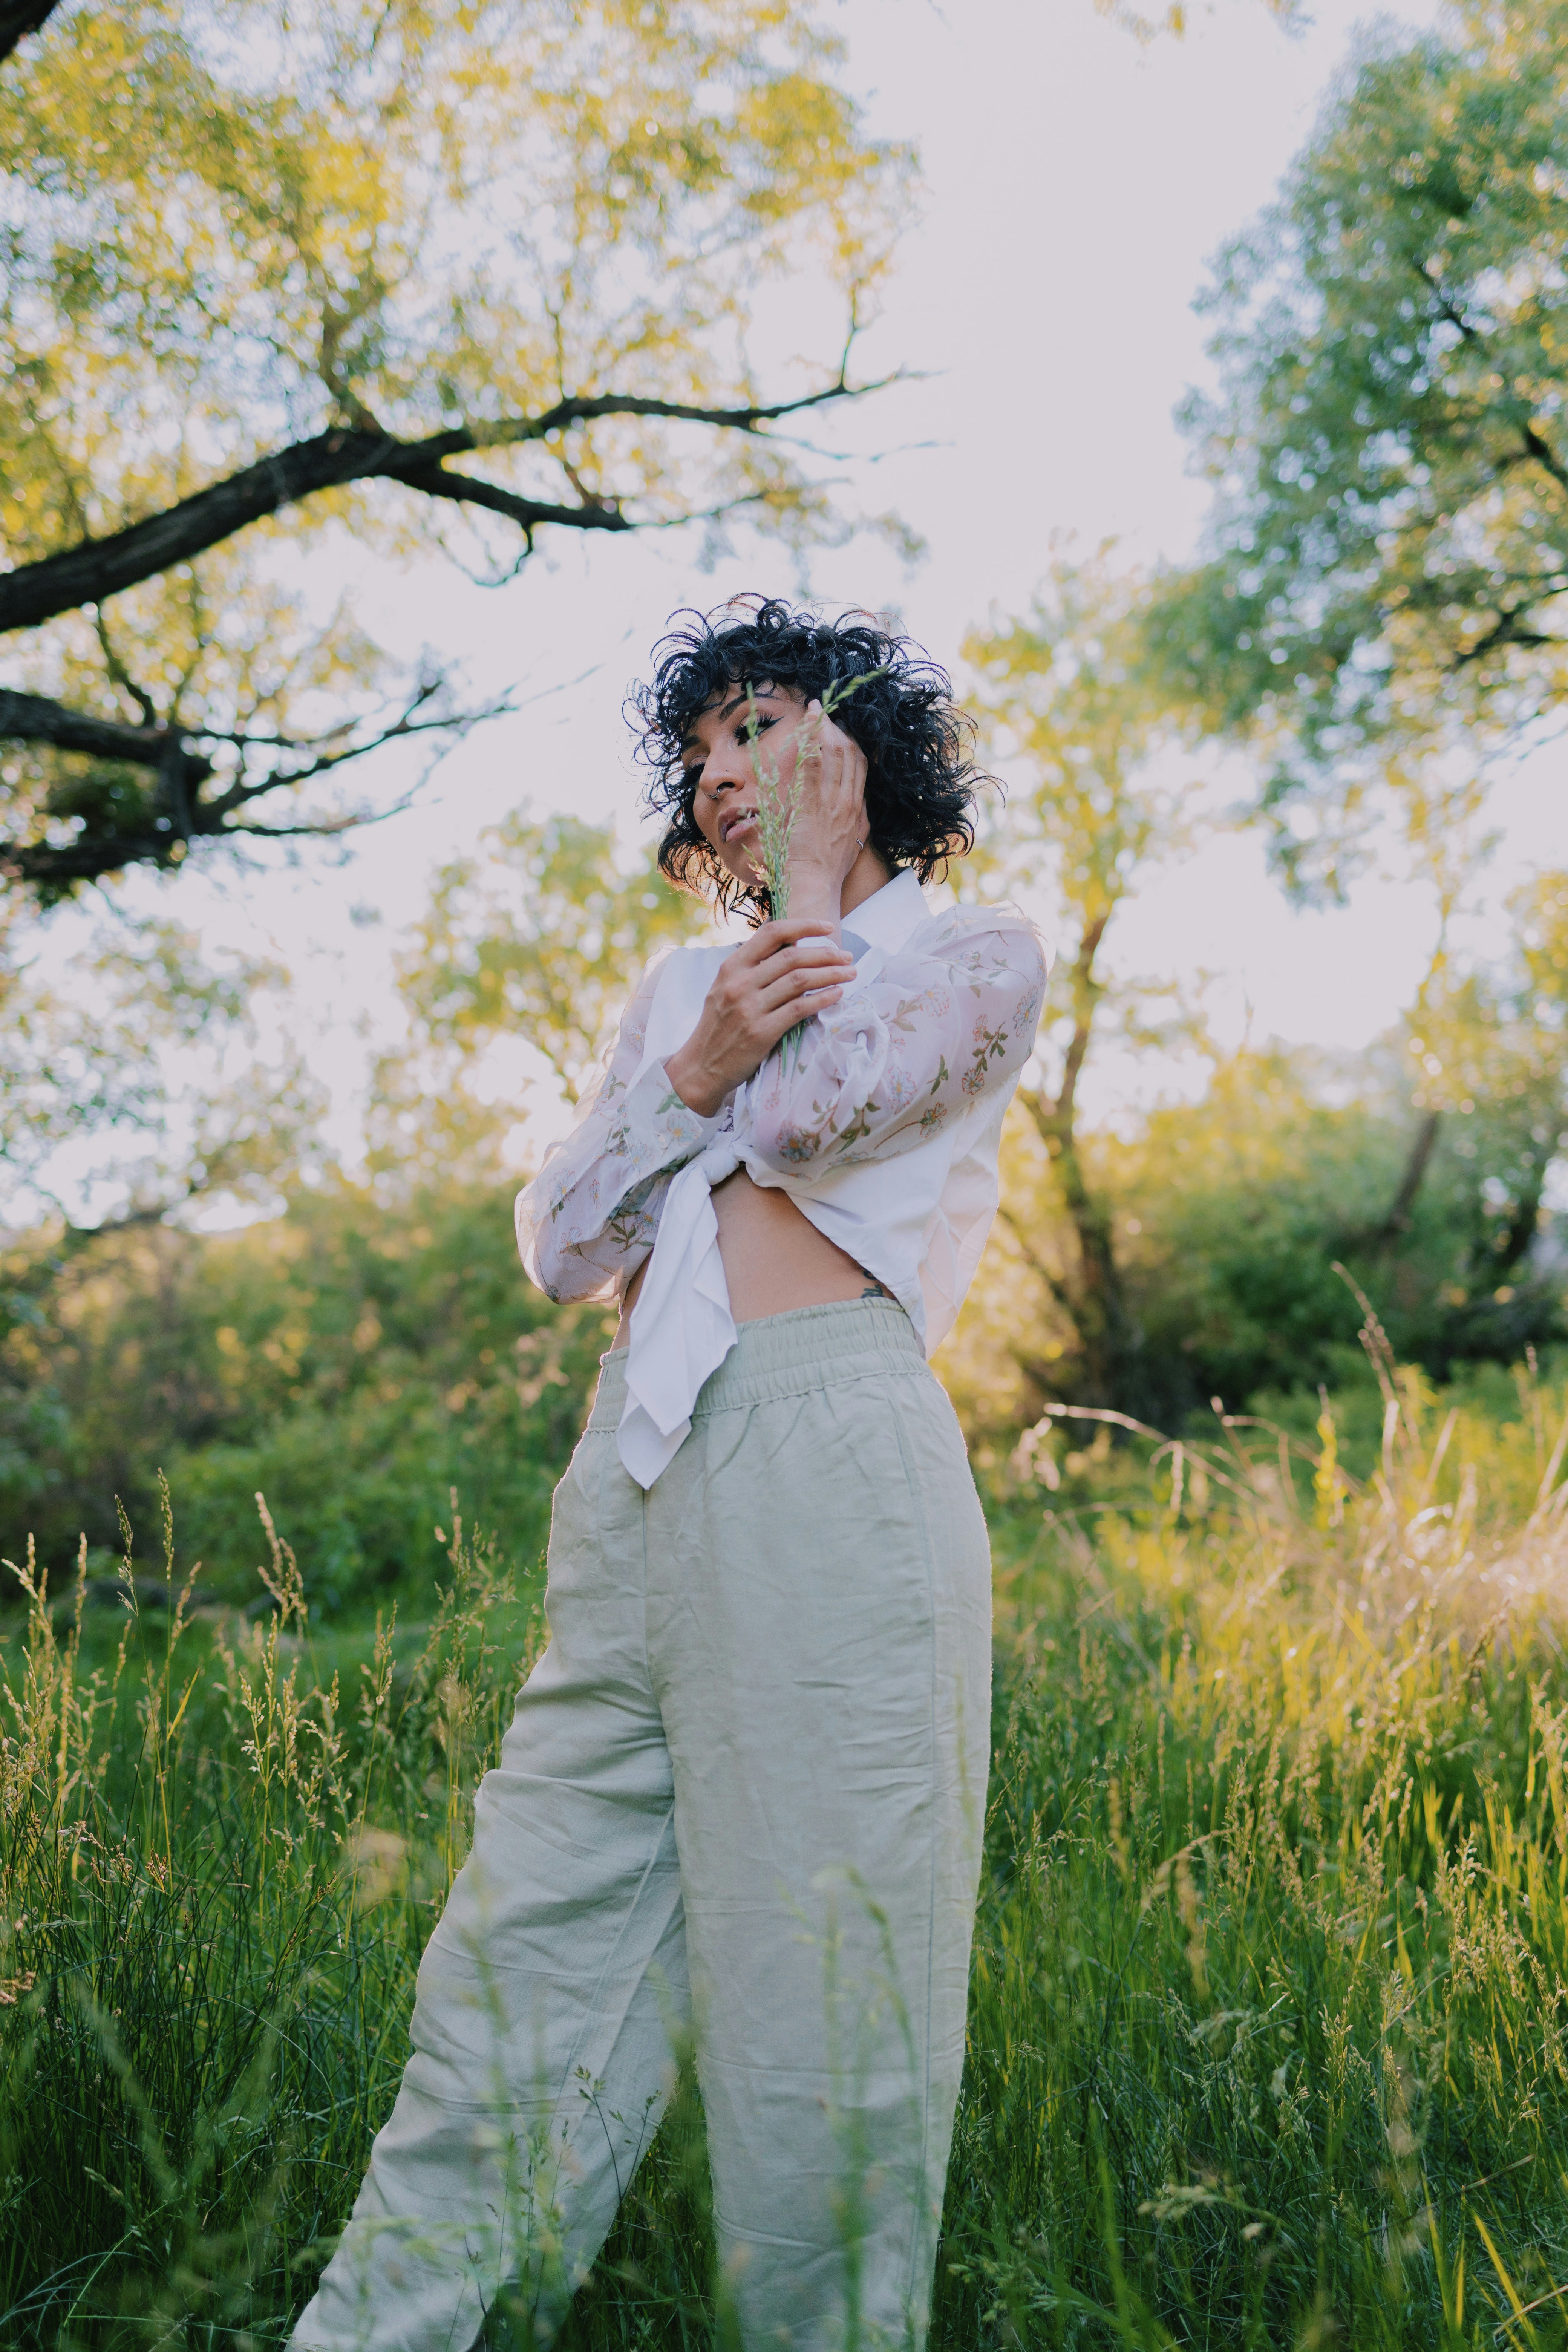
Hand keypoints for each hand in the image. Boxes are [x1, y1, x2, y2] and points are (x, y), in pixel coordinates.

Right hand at [664, 918, 854, 1116]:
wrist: (701, 1066)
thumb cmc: (720, 1026)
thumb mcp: (726, 988)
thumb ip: (753, 968)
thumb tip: (791, 948)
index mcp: (731, 967)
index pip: (771, 934)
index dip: (803, 926)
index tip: (826, 927)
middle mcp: (739, 983)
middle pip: (792, 956)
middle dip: (826, 954)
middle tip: (848, 957)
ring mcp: (749, 1007)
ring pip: (800, 980)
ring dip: (831, 974)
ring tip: (850, 974)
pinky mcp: (761, 1032)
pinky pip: (800, 1009)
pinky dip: (822, 999)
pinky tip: (837, 995)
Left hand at [780, 700, 867, 924]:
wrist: (815, 885)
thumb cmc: (826, 870)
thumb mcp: (851, 843)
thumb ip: (855, 822)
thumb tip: (859, 810)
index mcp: (857, 809)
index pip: (861, 765)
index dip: (852, 741)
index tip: (842, 727)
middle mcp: (848, 801)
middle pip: (851, 752)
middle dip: (838, 727)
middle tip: (824, 710)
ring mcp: (831, 801)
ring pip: (835, 752)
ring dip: (824, 727)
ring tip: (814, 710)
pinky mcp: (812, 803)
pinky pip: (813, 764)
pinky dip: (810, 740)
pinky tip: (807, 723)